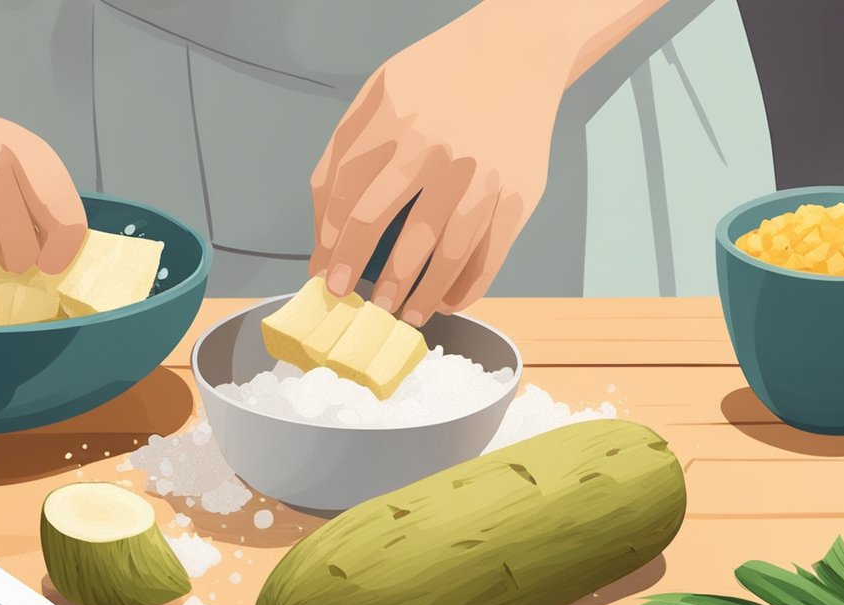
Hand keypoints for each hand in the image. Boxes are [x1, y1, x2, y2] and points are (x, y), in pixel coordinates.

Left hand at [308, 4, 573, 324]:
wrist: (517, 52)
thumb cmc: (436, 78)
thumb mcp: (376, 96)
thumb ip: (342, 155)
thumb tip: (323, 232)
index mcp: (395, 128)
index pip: (348, 202)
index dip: (333, 248)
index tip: (327, 277)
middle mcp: (439, 153)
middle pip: (392, 234)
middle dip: (367, 279)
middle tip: (360, 303)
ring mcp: (483, 177)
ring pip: (445, 256)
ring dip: (418, 296)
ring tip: (402, 313)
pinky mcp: (519, 195)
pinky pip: (490, 256)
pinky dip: (467, 288)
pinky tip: (447, 301)